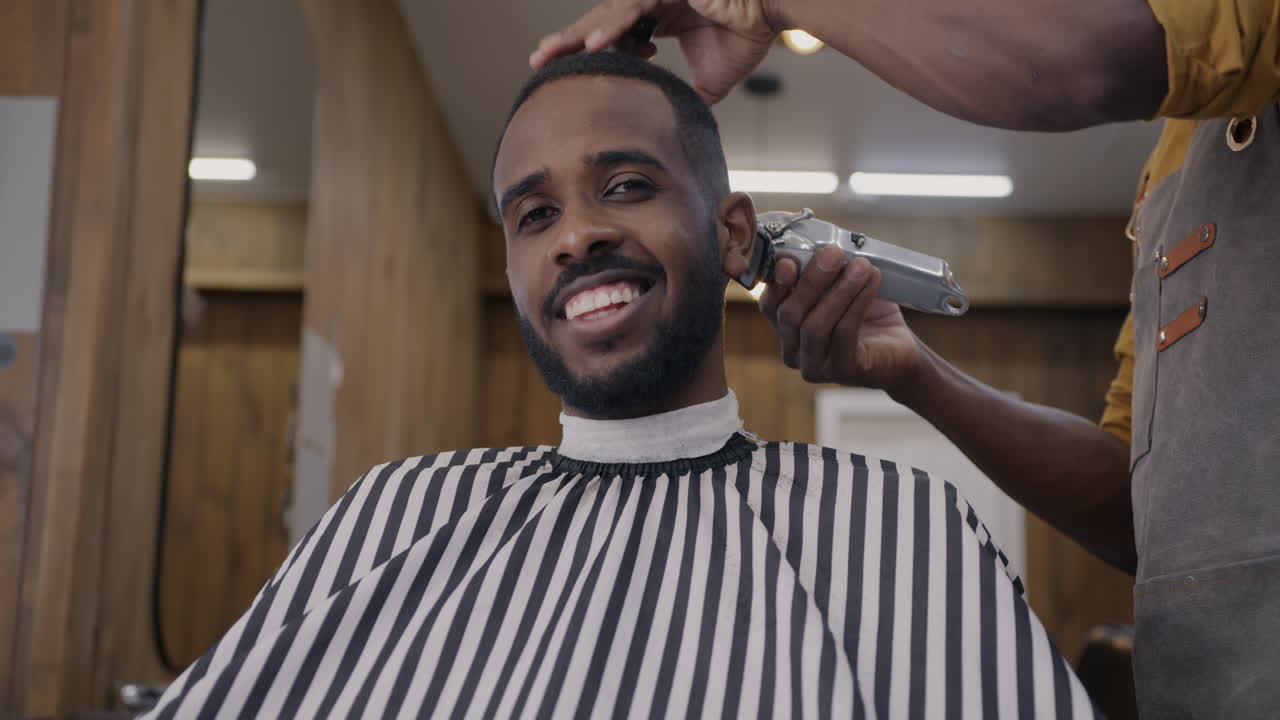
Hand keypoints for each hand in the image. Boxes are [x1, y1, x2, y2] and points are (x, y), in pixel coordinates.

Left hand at [529, 0, 779, 104]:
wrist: (774, 12)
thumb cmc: (748, 33)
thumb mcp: (712, 79)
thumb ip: (689, 95)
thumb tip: (678, 122)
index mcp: (659, 16)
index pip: (615, 34)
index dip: (590, 51)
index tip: (567, 71)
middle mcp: (653, 0)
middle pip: (601, 21)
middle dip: (568, 42)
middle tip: (538, 61)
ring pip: (607, 13)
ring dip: (577, 35)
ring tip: (550, 55)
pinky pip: (632, 7)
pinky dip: (611, 27)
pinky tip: (590, 45)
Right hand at [758, 245, 923, 390]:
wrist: (901, 351)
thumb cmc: (869, 318)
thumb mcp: (841, 289)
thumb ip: (825, 274)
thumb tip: (820, 248)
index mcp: (786, 329)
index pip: (769, 305)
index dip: (776, 282)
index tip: (790, 259)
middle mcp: (793, 351)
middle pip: (789, 315)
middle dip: (811, 281)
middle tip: (833, 254)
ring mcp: (815, 366)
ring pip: (815, 326)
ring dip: (839, 291)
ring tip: (861, 267)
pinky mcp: (842, 372)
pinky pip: (843, 334)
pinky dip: (857, 304)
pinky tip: (871, 283)